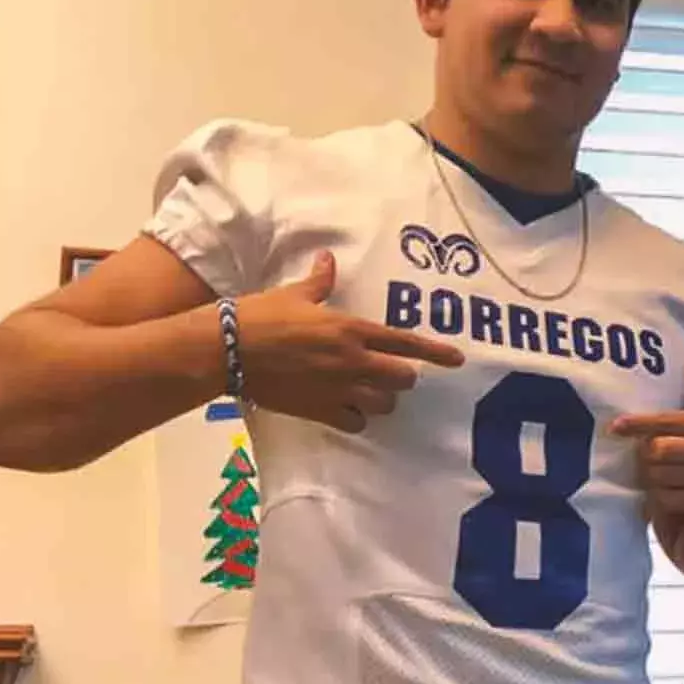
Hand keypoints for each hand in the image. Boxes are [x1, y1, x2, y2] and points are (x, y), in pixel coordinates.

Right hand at [233, 251, 464, 431]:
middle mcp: (351, 362)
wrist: (225, 350)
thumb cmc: (260, 315)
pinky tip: (350, 410)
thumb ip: (320, 282)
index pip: (405, 343)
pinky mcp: (318, 410)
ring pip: (383, 404)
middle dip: (404, 376)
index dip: (435, 352)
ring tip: (372, 391)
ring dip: (383, 398)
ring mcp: (337, 389)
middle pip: (402, 379)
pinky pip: (355, 423)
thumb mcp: (293, 294)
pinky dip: (357, 418)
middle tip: (393, 371)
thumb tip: (328, 260)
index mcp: (351, 329)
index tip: (457, 360)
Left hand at [611, 349, 683, 517]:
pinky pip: (673, 501)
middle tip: (641, 451)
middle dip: (645, 452)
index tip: (616, 425)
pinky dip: (659, 498)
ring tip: (649, 471)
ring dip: (649, 475)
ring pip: (663, 477)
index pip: (669, 421)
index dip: (639, 424)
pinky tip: (660, 492)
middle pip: (660, 450)